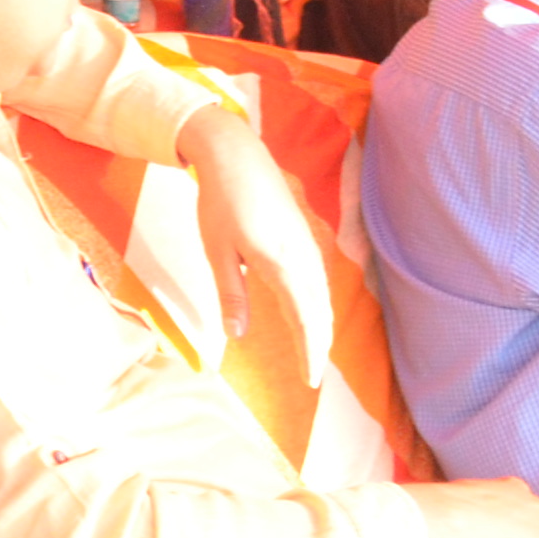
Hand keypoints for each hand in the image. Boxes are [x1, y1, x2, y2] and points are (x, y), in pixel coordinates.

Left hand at [177, 109, 330, 371]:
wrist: (236, 156)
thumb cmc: (219, 202)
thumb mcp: (217, 251)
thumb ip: (231, 294)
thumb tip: (237, 335)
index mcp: (281, 263)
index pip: (305, 320)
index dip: (310, 353)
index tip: (310, 381)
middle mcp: (303, 257)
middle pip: (319, 312)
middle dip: (317, 346)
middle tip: (312, 377)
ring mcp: (308, 246)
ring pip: (321, 297)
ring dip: (320, 327)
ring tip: (314, 354)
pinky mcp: (306, 238)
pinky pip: (317, 281)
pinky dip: (317, 306)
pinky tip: (310, 316)